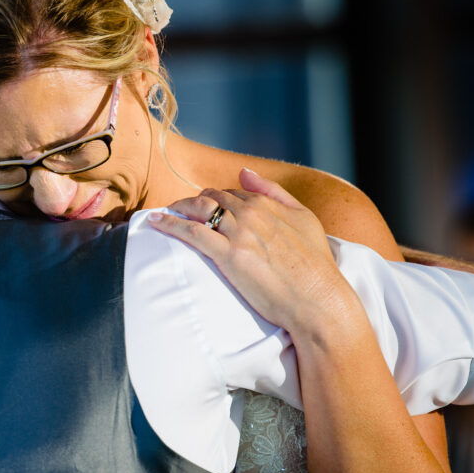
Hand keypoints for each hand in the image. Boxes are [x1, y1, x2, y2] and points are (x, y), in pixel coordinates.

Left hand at [148, 168, 354, 334]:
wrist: (318, 300)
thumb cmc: (316, 266)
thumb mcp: (304, 219)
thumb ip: (274, 192)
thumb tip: (245, 172)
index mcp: (268, 204)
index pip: (232, 191)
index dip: (216, 197)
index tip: (204, 205)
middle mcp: (251, 213)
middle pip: (211, 197)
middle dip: (194, 201)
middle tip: (180, 210)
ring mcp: (239, 233)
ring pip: (198, 209)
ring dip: (178, 207)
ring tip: (163, 212)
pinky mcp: (228, 255)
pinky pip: (191, 232)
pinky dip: (169, 224)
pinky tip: (155, 222)